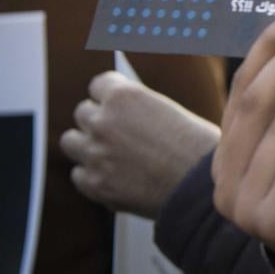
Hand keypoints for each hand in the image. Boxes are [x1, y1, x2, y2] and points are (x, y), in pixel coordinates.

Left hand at [60, 72, 218, 218]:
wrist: (202, 188)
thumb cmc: (199, 149)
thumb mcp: (171, 112)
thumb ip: (141, 109)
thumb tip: (130, 113)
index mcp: (124, 97)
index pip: (98, 85)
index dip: (110, 95)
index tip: (117, 104)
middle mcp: (104, 122)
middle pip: (83, 112)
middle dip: (99, 120)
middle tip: (119, 132)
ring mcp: (95, 154)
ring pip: (71, 141)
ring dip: (87, 144)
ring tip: (109, 153)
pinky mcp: (95, 184)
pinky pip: (78, 174)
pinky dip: (92, 174)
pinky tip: (113, 176)